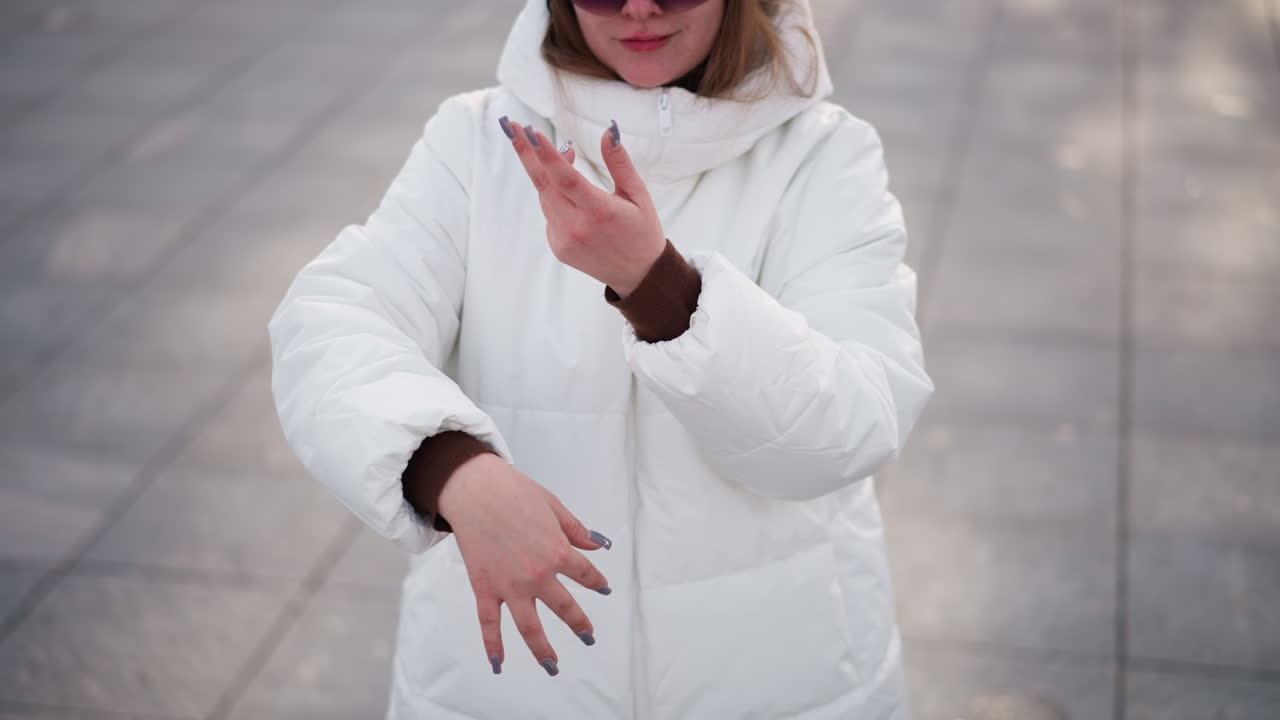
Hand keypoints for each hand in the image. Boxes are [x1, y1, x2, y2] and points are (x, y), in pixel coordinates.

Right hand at [437, 453, 612, 675]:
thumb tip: (599, 545)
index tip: (604, 589)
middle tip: (589, 637)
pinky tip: (499, 663)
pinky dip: (493, 645)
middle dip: (579, 624)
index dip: (597, 582)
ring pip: (529, 626)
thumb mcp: (554, 506)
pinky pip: (489, 623)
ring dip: (543, 650)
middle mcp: (537, 574)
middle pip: (564, 608)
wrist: (474, 489)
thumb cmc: (515, 491)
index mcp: (558, 551)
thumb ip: (576, 530)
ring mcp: (509, 585)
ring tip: (553, 667)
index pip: (585, 574)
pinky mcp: (484, 588)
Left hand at [503, 117, 665, 297]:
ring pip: (545, 197)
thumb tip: (609, 132)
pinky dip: (556, 198)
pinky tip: (574, 198)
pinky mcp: (557, 248)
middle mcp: (578, 228)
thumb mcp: (638, 195)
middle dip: (527, 154)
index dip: (546, 154)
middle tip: (512, 127)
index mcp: (600, 212)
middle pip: (544, 184)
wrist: (638, 274)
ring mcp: (564, 240)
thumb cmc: (642, 230)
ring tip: (568, 156)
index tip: (530, 132)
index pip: (567, 179)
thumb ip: (620, 163)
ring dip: (549, 175)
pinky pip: (550, 214)